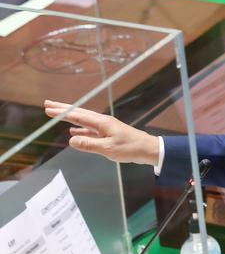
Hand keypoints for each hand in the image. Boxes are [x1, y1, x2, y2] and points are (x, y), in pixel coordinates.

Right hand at [44, 100, 159, 165]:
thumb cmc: (130, 148)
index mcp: (102, 123)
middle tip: (47, 105)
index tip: (48, 109)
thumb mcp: (108, 149)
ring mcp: (106, 127)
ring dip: (69, 118)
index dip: (62, 113)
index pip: (77, 116)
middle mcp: (103, 122)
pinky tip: (74, 133)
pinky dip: (80, 129)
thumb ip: (89, 145)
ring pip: (83, 120)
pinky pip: (90, 129)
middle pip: (79, 113)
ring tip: (57, 115)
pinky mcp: (109, 134)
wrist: (148, 149)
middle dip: (63, 109)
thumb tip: (71, 140)